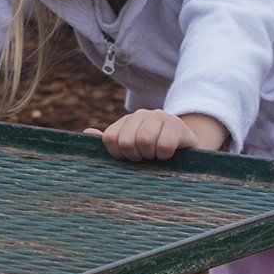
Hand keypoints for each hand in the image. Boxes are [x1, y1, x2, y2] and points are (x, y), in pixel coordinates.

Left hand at [98, 110, 224, 160]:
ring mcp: (160, 117)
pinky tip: (169, 154)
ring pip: (145, 141)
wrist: (186, 153)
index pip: (110, 138)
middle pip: (127, 141)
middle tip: (146, 158)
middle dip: (136, 156)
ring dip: (151, 156)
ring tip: (157, 156)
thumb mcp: (131, 150)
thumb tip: (87, 132)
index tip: (130, 158)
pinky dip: (165, 155)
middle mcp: (141, 114)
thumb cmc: (154, 154)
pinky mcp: (178, 125)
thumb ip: (111, 142)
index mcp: (127, 121)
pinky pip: (164, 145)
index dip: (119, 154)